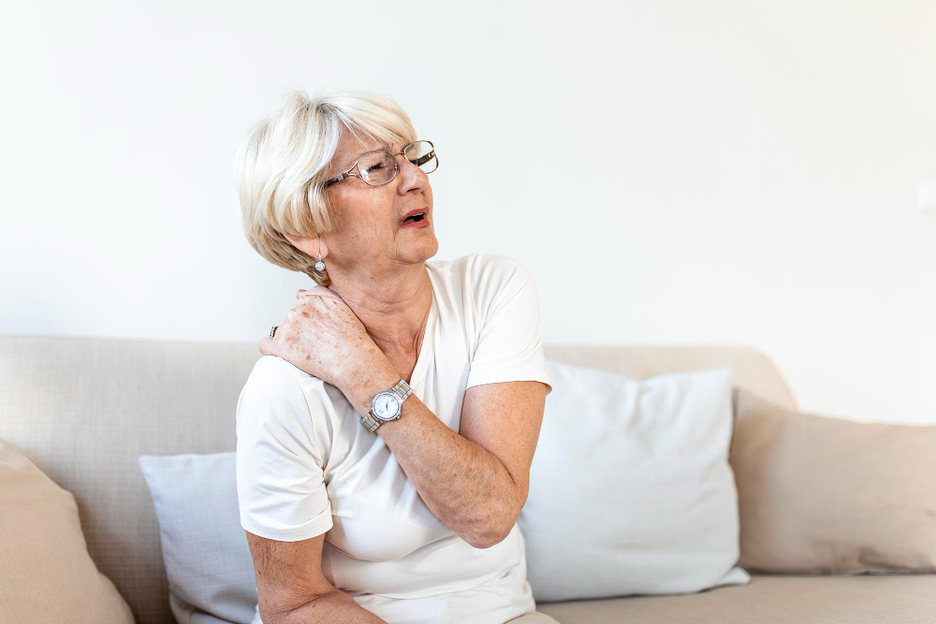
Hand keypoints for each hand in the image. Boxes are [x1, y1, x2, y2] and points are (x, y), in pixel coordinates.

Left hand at [259, 287, 388, 390]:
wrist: (352, 361)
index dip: (311, 318)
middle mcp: (297, 309)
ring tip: (311, 352)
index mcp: (312, 298)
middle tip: (317, 343)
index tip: (320, 329)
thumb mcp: (343, 306)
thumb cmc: (353, 338)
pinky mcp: (281, 346)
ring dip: (292, 340)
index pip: (302, 303)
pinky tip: (284, 354)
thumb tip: (299, 293)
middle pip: (292, 318)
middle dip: (302, 329)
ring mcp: (287, 327)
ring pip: (283, 331)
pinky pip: (266, 345)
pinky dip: (273, 349)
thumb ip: (321, 294)